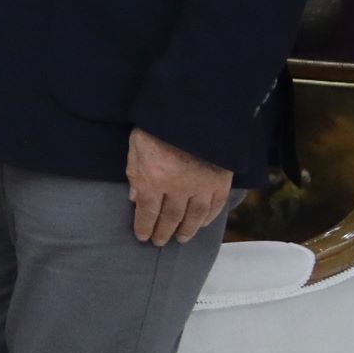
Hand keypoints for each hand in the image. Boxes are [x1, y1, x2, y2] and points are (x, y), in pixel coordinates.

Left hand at [128, 126, 232, 245]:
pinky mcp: (220, 180)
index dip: (144, 226)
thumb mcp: (136, 147)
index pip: (147, 212)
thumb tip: (134, 198)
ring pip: (194, 216)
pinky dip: (209, 217)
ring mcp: (201, 185)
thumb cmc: (157, 126)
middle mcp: (177, 187)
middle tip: (159, 242)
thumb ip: (134, 173)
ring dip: (187, 230)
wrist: (191, 110)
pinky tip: (203, 224)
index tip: (142, 236)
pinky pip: (215, 205)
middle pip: (170, 218)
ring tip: (181, 238)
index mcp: (153, 179)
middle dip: (163, 232)